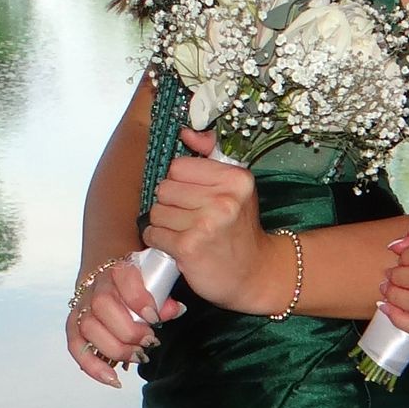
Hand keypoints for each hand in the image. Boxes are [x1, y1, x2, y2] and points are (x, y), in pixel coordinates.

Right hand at [65, 257, 175, 388]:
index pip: (123, 277)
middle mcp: (96, 285)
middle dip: (128, 330)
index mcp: (118, 268)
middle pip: (102, 305)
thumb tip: (175, 310)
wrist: (108, 267)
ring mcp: (83, 305)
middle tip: (149, 341)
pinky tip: (111, 378)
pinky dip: (92, 365)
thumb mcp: (154, 278)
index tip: (154, 318)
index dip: (138, 299)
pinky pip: (76, 346)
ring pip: (89, 327)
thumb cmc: (136, 277)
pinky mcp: (75, 324)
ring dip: (114, 348)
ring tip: (137, 356)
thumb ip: (164, 293)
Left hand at [142, 128, 290, 314]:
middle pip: (165, 188)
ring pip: (156, 211)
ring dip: (164, 224)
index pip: (178, 167)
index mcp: (236, 178)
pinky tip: (176, 246)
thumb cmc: (239, 230)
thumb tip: (185, 132)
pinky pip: (153, 234)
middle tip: (190, 219)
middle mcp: (224, 198)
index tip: (195, 198)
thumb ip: (211, 156)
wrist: (255, 274)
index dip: (181, 183)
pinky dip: (159, 241)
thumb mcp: (235, 188)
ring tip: (184, 233)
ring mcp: (206, 223)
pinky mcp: (189, 247)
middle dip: (171, 204)